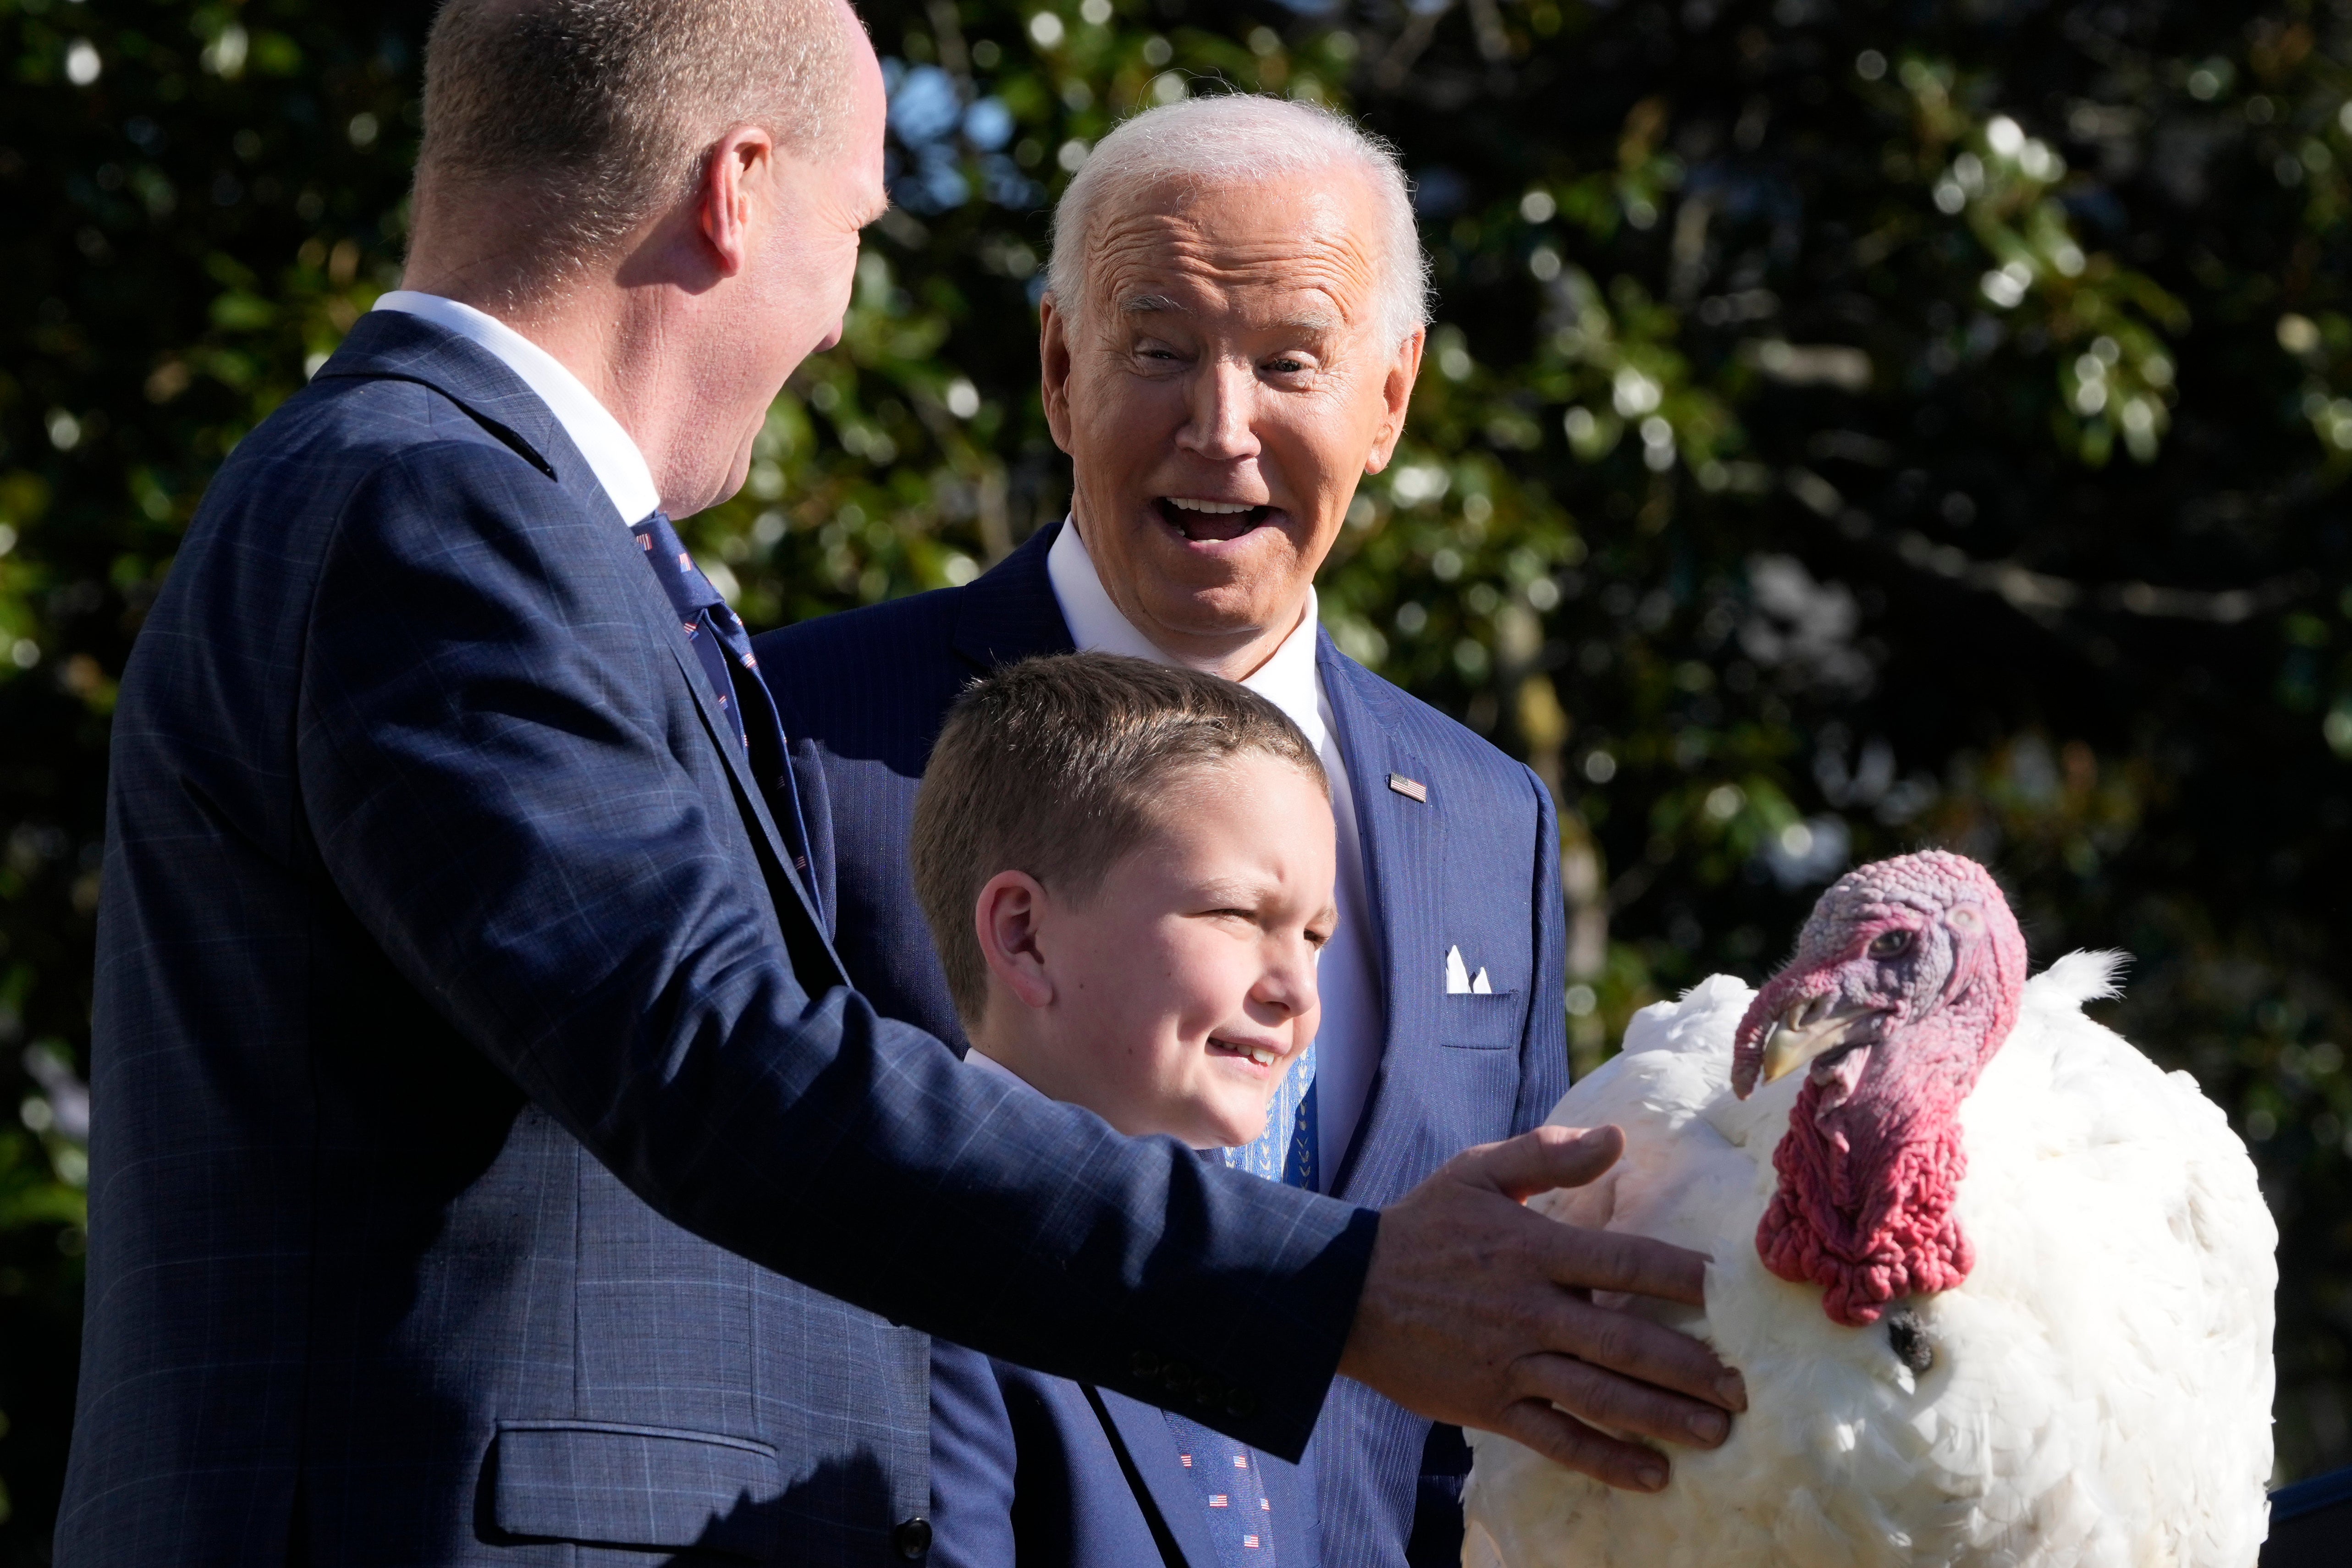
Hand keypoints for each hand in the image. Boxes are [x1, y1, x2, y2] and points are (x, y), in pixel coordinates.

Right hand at [1336, 1124, 1744, 1491]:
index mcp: (1534, 1248)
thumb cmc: (1421, 1225)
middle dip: (1693, 1366)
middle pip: (1627, 1341)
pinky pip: (1557, 1438)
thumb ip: (1548, 1155)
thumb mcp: (1476, 1172)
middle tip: (1746, 1386)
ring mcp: (1511, 1363)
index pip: (1628, 1262)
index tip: (1734, 1292)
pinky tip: (1652, 1477)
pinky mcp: (1491, 1406)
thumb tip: (1619, 1139)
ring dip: (1663, 1418)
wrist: (1345, 1292)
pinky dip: (1605, 1461)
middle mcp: (1531, 1309)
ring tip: (1717, 1434)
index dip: (1686, 1277)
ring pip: (1600, 1396)